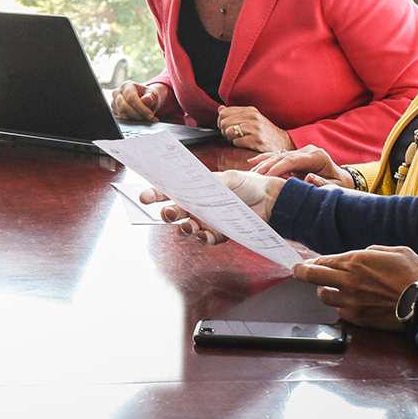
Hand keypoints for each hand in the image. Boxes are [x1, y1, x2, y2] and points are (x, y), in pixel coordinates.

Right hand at [111, 80, 164, 121]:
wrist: (144, 99)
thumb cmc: (148, 95)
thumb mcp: (153, 94)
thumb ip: (151, 97)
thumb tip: (146, 100)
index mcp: (126, 85)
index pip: (131, 98)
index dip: (141, 108)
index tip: (150, 115)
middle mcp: (117, 93)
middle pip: (124, 106)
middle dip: (137, 115)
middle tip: (149, 118)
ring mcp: (114, 102)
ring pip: (123, 114)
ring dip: (136, 119)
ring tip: (147, 119)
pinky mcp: (114, 111)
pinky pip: (122, 119)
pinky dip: (132, 121)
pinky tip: (141, 120)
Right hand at [139, 168, 283, 242]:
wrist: (272, 201)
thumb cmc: (250, 185)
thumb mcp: (229, 178)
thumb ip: (210, 184)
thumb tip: (192, 188)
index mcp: (198, 189)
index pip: (173, 191)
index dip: (157, 194)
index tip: (145, 196)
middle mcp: (200, 206)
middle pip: (176, 212)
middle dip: (167, 213)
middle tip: (166, 213)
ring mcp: (209, 221)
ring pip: (188, 227)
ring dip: (184, 228)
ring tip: (187, 226)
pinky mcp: (220, 233)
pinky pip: (207, 239)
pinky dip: (203, 238)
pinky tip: (203, 235)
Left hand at [217, 105, 292, 151]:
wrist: (283, 142)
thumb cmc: (265, 132)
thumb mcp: (252, 119)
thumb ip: (235, 113)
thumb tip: (220, 108)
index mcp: (250, 110)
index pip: (224, 112)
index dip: (221, 121)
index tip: (226, 127)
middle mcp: (252, 117)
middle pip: (224, 122)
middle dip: (224, 131)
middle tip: (232, 135)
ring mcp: (254, 128)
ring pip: (229, 131)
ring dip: (231, 138)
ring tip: (239, 139)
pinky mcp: (256, 140)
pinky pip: (236, 142)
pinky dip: (238, 145)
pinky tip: (245, 144)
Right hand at [250, 145, 353, 188]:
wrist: (342, 179)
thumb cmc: (338, 184)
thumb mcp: (334, 186)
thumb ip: (321, 183)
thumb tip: (308, 179)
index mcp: (316, 156)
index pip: (293, 159)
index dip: (278, 167)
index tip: (266, 176)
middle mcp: (307, 151)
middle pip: (282, 156)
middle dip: (267, 166)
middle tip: (253, 176)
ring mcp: (301, 152)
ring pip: (278, 155)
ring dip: (263, 163)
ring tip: (250, 171)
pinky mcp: (295, 157)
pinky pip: (278, 157)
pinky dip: (265, 159)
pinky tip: (253, 162)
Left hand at [292, 245, 417, 329]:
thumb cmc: (415, 274)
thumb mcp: (395, 251)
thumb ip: (373, 251)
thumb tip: (362, 255)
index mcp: (356, 261)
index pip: (322, 261)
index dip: (311, 262)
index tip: (306, 263)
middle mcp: (349, 281)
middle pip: (312, 277)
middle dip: (301, 273)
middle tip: (298, 272)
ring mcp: (352, 301)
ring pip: (324, 296)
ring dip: (325, 291)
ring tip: (331, 289)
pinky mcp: (359, 318)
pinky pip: (340, 312)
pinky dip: (341, 307)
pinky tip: (348, 304)